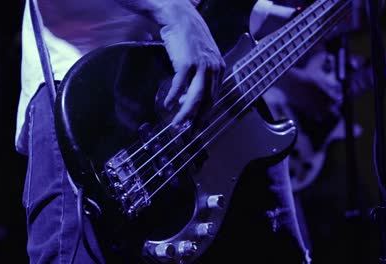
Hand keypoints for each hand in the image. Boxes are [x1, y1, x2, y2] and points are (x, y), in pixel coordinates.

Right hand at [160, 3, 224, 126]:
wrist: (179, 17)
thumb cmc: (187, 37)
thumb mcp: (200, 58)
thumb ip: (199, 76)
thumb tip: (185, 97)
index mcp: (219, 68)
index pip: (214, 97)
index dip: (205, 113)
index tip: (197, 124)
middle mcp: (213, 68)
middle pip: (207, 101)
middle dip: (197, 119)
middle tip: (189, 132)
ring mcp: (201, 66)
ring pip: (195, 98)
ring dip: (185, 114)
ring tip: (176, 124)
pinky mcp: (186, 63)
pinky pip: (179, 86)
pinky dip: (172, 97)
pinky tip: (166, 105)